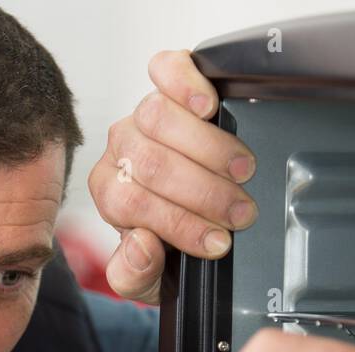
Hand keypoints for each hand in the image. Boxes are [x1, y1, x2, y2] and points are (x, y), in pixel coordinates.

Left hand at [88, 50, 257, 303]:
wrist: (197, 214)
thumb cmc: (174, 242)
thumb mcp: (151, 278)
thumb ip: (134, 275)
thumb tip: (142, 247)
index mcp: (111, 195)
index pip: (133, 205)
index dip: (181, 225)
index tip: (219, 243)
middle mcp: (121, 151)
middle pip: (151, 163)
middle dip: (204, 193)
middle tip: (240, 213)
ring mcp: (143, 115)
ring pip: (157, 118)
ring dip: (208, 148)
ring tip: (243, 171)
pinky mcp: (167, 84)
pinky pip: (165, 70)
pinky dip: (186, 83)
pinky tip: (210, 105)